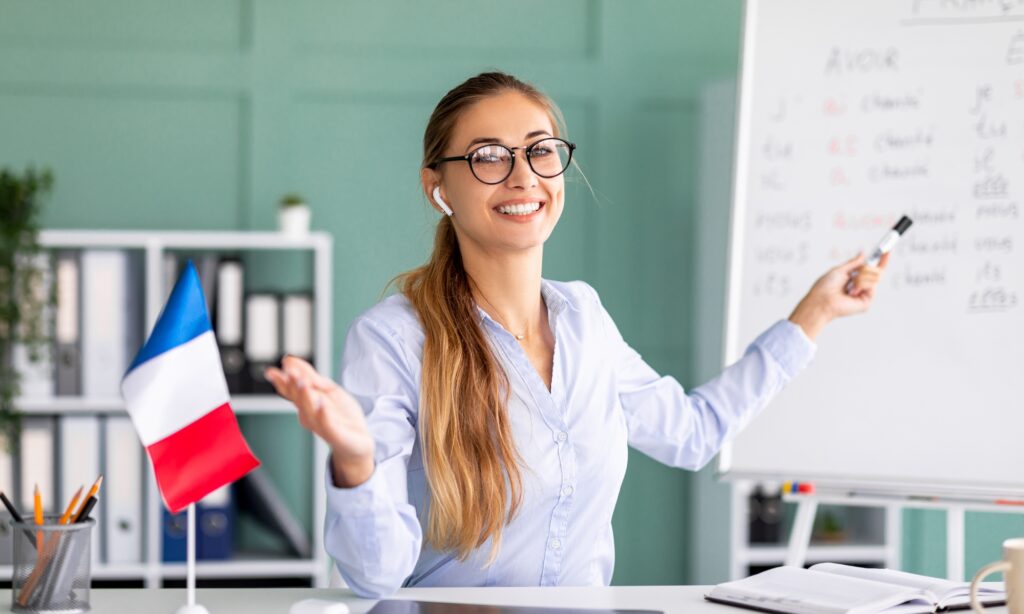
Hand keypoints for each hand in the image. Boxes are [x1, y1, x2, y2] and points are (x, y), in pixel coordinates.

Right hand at [265, 356, 374, 486]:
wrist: (358, 441)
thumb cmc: (340, 415)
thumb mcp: (326, 389)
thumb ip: (309, 375)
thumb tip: (288, 360)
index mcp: (306, 403)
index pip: (291, 391)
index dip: (281, 381)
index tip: (271, 371)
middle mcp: (310, 414)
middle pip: (299, 399)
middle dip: (293, 386)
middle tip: (288, 372)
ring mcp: (322, 425)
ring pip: (310, 410)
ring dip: (305, 396)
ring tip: (302, 382)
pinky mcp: (336, 434)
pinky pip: (328, 424)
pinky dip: (323, 415)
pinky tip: (321, 405)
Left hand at [788, 251, 889, 340]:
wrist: (821, 299)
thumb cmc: (825, 287)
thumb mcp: (840, 270)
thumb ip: (853, 262)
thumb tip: (863, 253)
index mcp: (857, 279)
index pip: (874, 268)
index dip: (881, 259)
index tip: (887, 250)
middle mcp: (863, 287)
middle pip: (878, 271)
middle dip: (866, 269)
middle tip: (853, 275)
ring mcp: (866, 295)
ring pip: (876, 277)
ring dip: (860, 277)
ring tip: (848, 286)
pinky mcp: (867, 302)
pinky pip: (871, 285)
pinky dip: (860, 285)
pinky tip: (851, 293)